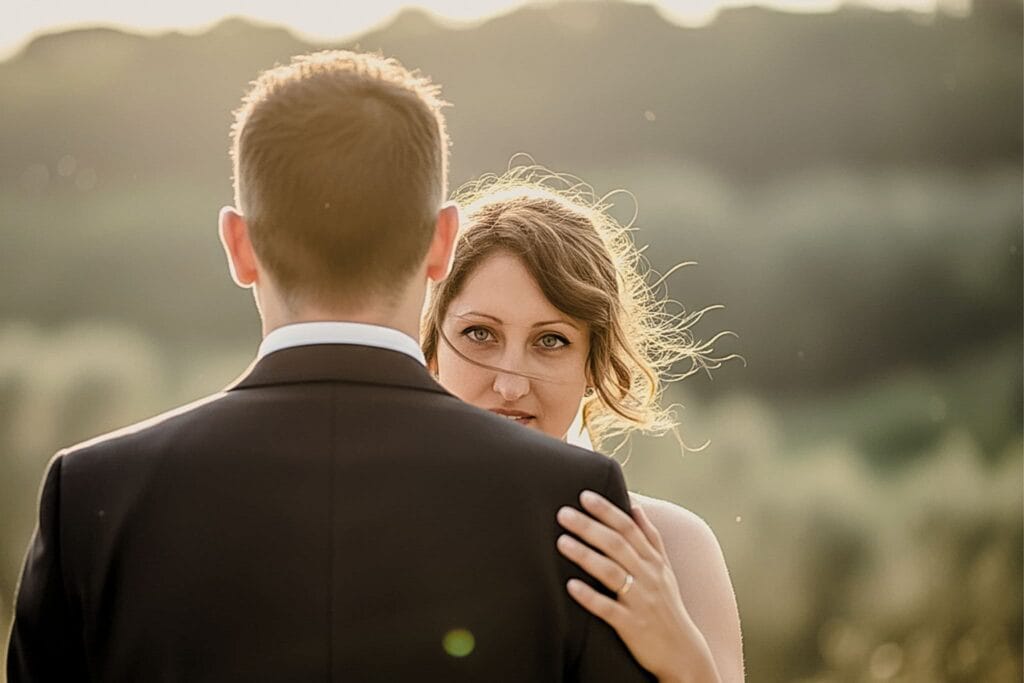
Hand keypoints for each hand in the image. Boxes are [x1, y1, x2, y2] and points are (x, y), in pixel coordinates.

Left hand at [556, 491, 720, 682]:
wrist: (683, 652)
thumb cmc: (667, 605)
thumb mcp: (664, 569)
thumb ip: (650, 538)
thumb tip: (635, 507)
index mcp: (653, 561)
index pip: (629, 528)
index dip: (607, 511)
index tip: (585, 496)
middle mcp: (648, 577)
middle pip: (617, 545)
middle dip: (590, 527)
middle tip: (563, 513)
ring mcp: (640, 601)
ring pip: (611, 573)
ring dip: (586, 556)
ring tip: (561, 542)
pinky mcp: (632, 625)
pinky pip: (608, 609)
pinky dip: (590, 597)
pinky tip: (571, 586)